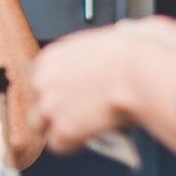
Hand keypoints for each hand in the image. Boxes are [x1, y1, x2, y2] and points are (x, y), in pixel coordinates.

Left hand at [29, 19, 175, 154]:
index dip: (57, 87)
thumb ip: (112, 36)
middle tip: (76, 112)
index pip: (39, 76)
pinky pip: (57, 145)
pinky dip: (71, 145)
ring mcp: (51, 106)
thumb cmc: (135, 53)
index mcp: (52, 56)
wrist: (138, 73)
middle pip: (36, 99)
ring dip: (56, 128)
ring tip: (78, 129)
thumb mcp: (119, 31)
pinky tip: (86, 139)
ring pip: (39, 124)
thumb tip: (126, 31)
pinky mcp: (63, 129)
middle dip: (52, 107)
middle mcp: (44, 80)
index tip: (72, 92)